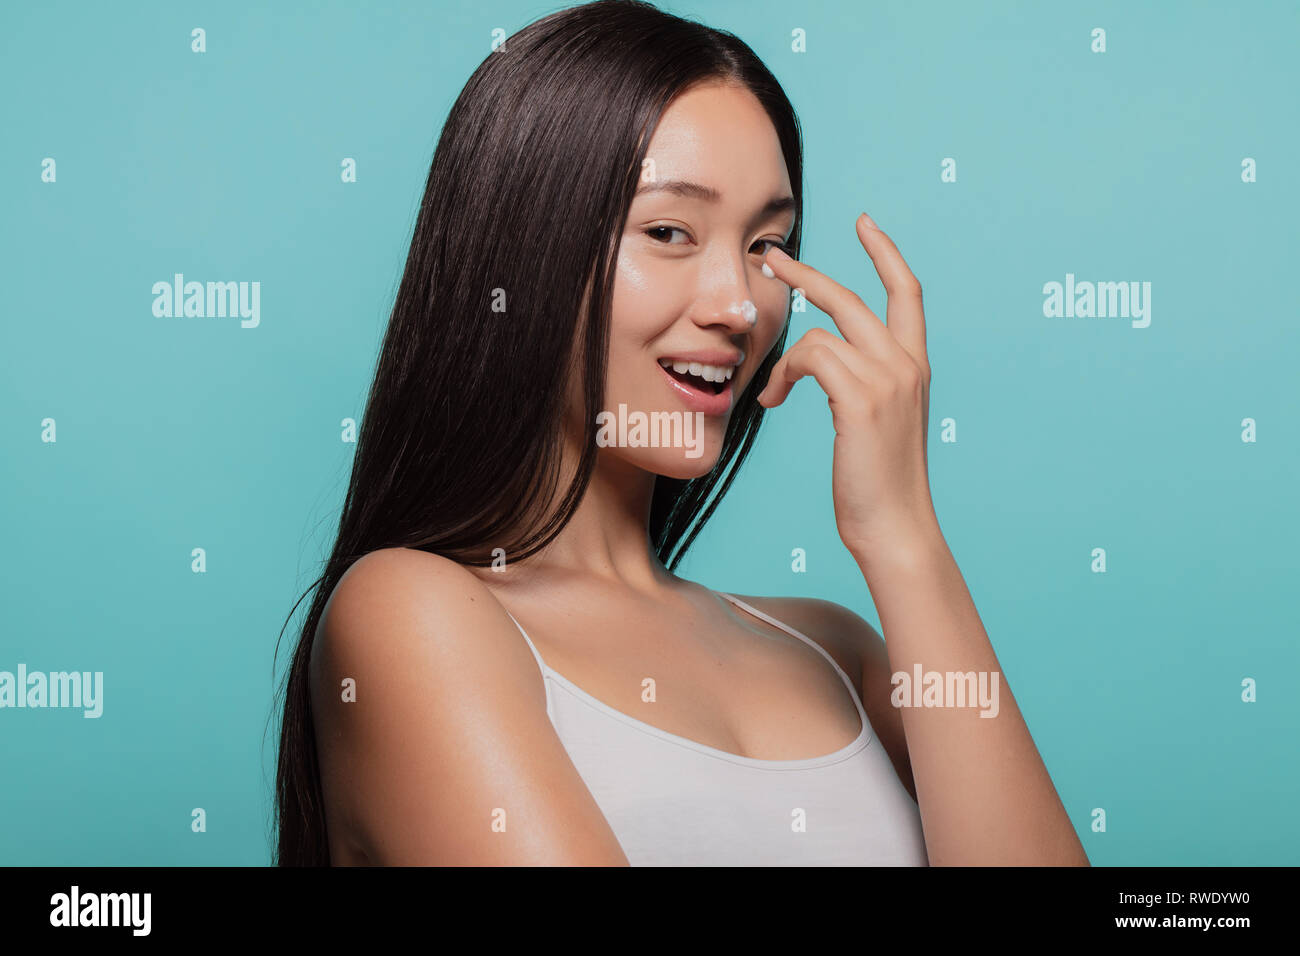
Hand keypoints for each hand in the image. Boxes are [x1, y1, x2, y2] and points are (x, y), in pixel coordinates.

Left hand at [756, 212, 938, 563]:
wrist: (896, 529)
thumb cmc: (877, 487)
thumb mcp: (873, 425)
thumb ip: (857, 386)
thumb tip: (818, 367)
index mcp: (914, 367)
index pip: (906, 292)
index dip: (885, 253)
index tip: (864, 223)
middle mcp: (907, 365)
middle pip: (852, 298)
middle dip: (807, 273)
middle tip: (771, 257)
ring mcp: (888, 379)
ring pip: (822, 332)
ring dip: (784, 358)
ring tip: (770, 389)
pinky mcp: (862, 399)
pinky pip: (810, 356)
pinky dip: (784, 373)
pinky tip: (773, 401)